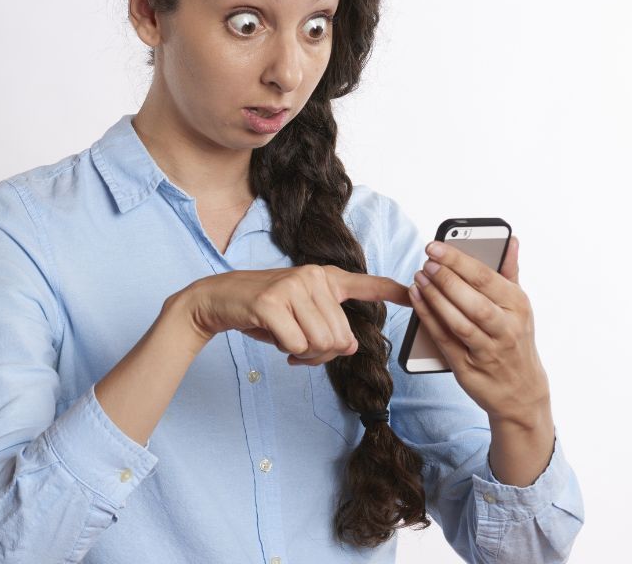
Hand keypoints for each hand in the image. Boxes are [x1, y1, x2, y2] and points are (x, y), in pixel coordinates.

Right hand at [178, 265, 410, 365]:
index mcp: (323, 277)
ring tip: (289, 343)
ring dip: (306, 355)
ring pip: (322, 342)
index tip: (413, 290)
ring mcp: (291, 286)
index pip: (365, 283)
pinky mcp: (271, 302)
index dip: (391, 289)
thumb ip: (330, 327)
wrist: (218, 300)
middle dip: (322, 353)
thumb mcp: (301, 316)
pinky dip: (288, 352)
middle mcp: (312, 276)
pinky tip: (276, 341)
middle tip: (300, 347)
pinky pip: (297, 344)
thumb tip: (350, 345)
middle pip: (341, 336)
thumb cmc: (264, 312)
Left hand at [408, 235, 551, 426]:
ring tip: (418, 279)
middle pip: (473, 300)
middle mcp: (506, 329)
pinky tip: (417, 301)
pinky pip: (445, 340)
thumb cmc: (515, 340)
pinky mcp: (468, 368)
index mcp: (518, 306)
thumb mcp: (520, 307)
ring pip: (459, 322)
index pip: (486, 277)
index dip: (458, 260)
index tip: (435, 246)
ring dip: (435, 299)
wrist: (521, 392)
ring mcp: (488, 350)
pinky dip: (429, 320)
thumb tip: (510, 240)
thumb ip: (510, 272)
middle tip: (426, 262)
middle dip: (446, 279)